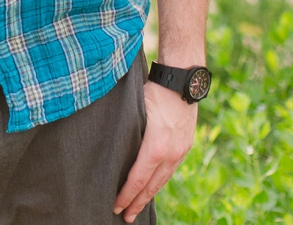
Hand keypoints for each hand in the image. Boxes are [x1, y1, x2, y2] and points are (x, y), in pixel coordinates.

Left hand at [113, 80, 197, 219]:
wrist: (183, 80)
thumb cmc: (154, 91)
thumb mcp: (136, 108)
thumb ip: (125, 129)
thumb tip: (106, 142)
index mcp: (156, 146)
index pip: (138, 178)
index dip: (126, 195)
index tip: (116, 206)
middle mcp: (171, 153)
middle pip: (151, 186)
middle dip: (137, 203)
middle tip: (125, 217)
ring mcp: (180, 151)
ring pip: (162, 180)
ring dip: (149, 196)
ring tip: (137, 208)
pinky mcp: (185, 146)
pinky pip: (170, 170)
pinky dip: (159, 181)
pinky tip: (152, 187)